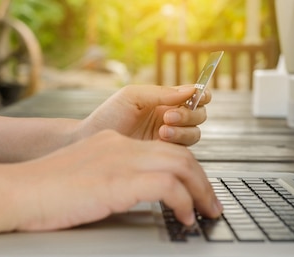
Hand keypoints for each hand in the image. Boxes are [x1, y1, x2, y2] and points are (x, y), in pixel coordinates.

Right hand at [13, 130, 221, 230]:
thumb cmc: (41, 193)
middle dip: (203, 181)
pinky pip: (168, 186)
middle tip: (212, 204)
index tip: (196, 192)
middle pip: (180, 154)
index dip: (187, 171)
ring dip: (201, 192)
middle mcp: (121, 146)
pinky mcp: (118, 181)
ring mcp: (120, 161)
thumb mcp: (83, 177)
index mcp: (113, 143)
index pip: (164, 150)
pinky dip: (184, 202)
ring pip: (182, 166)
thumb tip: (130, 196)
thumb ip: (109, 179)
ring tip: (206, 213)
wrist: (15, 192)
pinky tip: (185, 218)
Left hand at [76, 85, 210, 145]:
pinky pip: (183, 151)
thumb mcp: (133, 97)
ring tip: (162, 131)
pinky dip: (176, 145)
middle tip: (168, 116)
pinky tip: (160, 140)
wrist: (91, 142)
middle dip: (188, 115)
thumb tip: (189, 89)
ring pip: (194, 135)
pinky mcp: (165, 156)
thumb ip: (161, 93)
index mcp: (165, 101)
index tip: (200, 96)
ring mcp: (169, 138)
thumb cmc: (108, 117)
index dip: (202, 95)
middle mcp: (170, 119)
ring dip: (182, 131)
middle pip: (198, 116)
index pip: (194, 96)